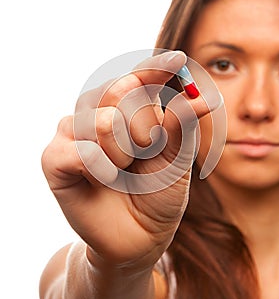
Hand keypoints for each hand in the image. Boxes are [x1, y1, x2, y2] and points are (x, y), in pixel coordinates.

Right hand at [42, 51, 212, 270]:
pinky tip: (103, 181)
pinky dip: (101, 169)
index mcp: (125, 108)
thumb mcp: (177, 160)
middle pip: (122, 92)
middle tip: (143, 155)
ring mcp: (72, 133)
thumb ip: (181, 127)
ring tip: (121, 173)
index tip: (179, 60)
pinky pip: (82, 150)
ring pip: (103, 121)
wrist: (138, 238)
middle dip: (145, 129)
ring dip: (124, 154)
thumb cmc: (158, 194)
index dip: (156, 67)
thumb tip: (202, 97)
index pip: (137, 77)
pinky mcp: (54, 159)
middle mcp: (96, 113)